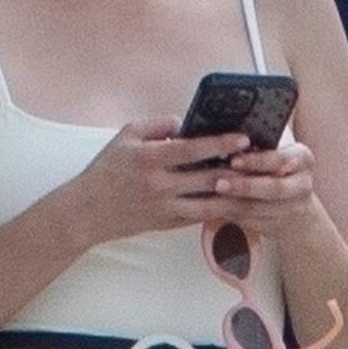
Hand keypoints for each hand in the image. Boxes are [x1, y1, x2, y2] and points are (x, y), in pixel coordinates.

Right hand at [65, 119, 253, 241]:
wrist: (87, 211)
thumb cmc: (107, 168)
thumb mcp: (126, 135)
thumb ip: (157, 125)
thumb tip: (185, 123)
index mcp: (149, 159)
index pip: (192, 150)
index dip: (220, 143)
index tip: (242, 138)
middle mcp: (159, 185)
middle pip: (208, 178)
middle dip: (238, 169)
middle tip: (261, 160)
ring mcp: (164, 208)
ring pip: (210, 204)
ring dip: (235, 193)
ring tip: (256, 183)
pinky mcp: (167, 224)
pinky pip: (200, 216)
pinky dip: (220, 208)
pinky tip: (237, 199)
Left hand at [203, 141, 318, 236]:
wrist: (296, 208)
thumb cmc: (277, 169)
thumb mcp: (277, 154)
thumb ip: (259, 149)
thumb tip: (226, 141)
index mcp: (303, 159)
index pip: (280, 159)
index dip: (256, 161)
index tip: (234, 160)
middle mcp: (302, 184)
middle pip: (273, 188)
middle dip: (244, 187)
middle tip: (219, 183)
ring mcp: (292, 209)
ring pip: (258, 208)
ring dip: (231, 204)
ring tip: (209, 199)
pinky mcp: (276, 226)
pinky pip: (249, 221)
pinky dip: (229, 215)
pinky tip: (213, 210)